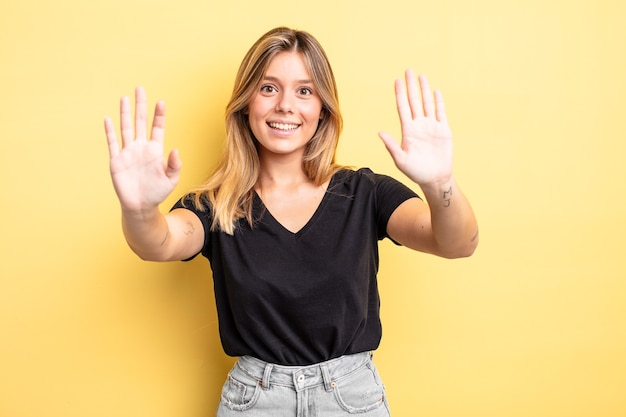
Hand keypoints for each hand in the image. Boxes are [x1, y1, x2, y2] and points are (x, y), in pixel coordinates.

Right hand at [104, 87, 181, 212]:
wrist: (141, 206)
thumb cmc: (158, 192)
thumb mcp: (171, 179)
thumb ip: (174, 165)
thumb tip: (175, 150)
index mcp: (155, 150)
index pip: (157, 128)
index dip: (159, 115)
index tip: (161, 102)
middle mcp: (141, 148)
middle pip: (140, 122)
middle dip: (140, 106)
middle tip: (140, 88)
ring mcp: (128, 153)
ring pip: (126, 128)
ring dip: (125, 113)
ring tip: (125, 98)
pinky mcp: (116, 161)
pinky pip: (112, 143)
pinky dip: (110, 131)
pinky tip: (108, 119)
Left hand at [378, 70, 452, 187]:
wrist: (435, 178)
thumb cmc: (416, 172)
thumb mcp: (401, 160)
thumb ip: (391, 146)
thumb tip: (380, 133)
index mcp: (408, 131)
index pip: (403, 108)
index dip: (400, 94)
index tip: (397, 81)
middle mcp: (419, 126)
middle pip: (414, 101)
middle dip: (411, 86)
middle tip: (408, 70)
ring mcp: (431, 127)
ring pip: (427, 104)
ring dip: (424, 90)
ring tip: (421, 76)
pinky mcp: (443, 130)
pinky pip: (441, 113)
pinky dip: (438, 102)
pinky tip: (435, 91)